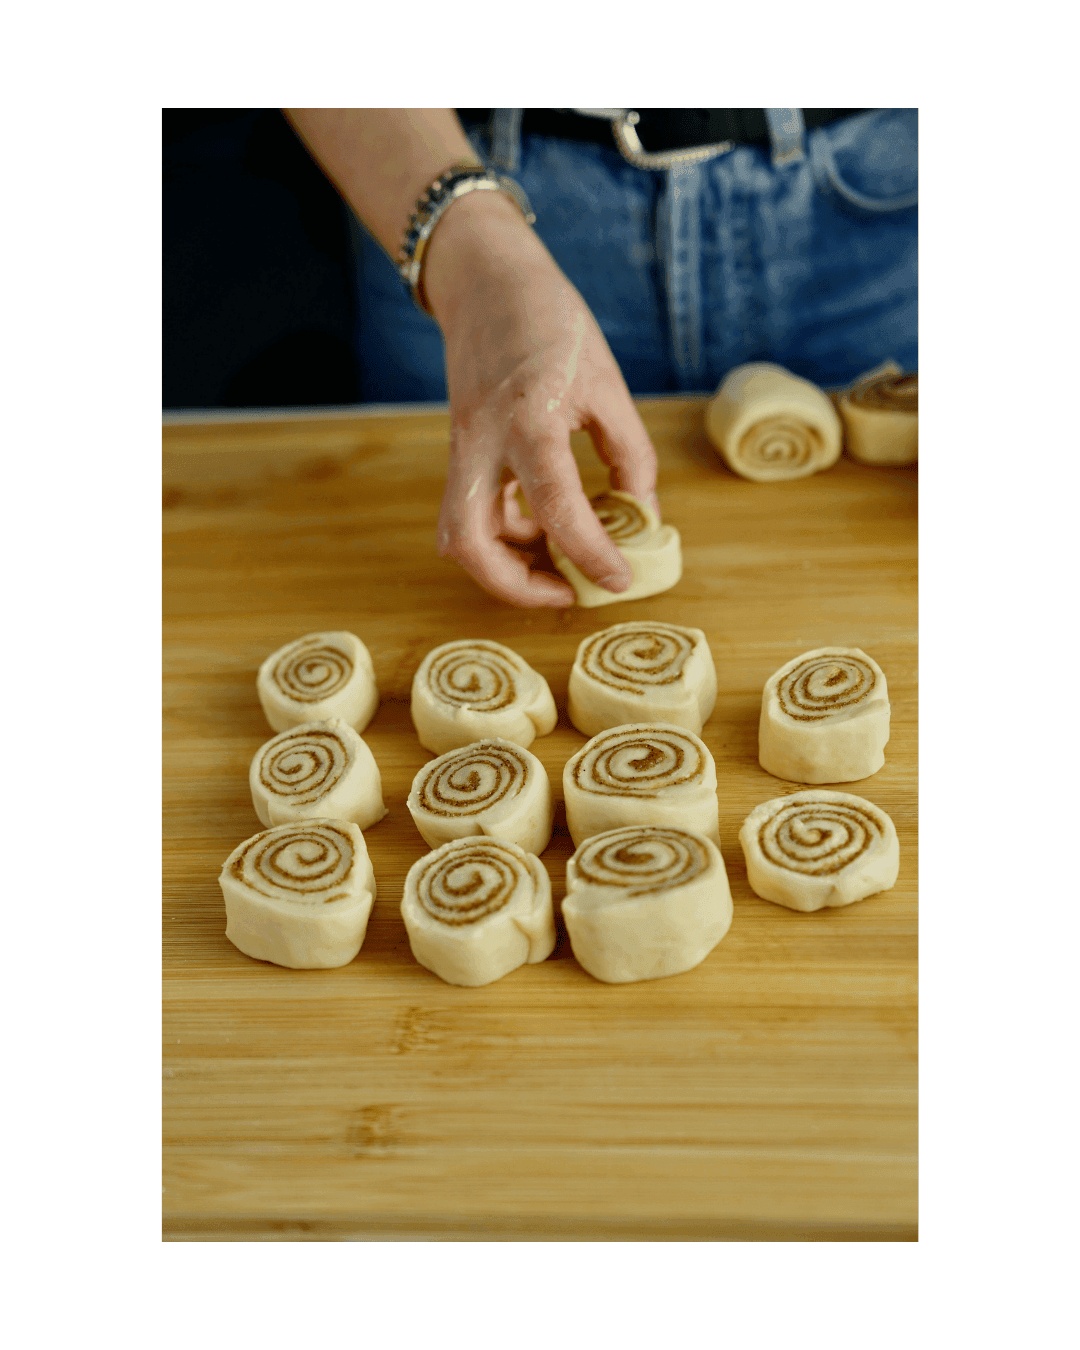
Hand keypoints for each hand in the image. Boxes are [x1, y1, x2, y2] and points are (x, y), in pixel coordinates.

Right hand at [424, 192, 658, 606]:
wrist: (486, 281)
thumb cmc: (551, 323)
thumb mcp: (608, 385)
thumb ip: (630, 455)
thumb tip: (643, 516)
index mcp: (529, 421)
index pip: (556, 508)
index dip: (589, 554)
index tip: (619, 579)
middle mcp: (483, 444)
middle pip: (471, 543)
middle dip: (515, 586)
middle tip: (566, 593)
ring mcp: (463, 451)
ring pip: (462, 535)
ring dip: (507, 564)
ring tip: (561, 564)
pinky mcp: (461, 453)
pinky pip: (472, 513)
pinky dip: (506, 535)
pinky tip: (545, 529)